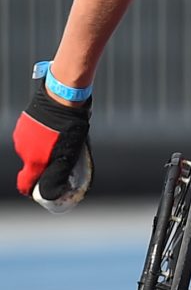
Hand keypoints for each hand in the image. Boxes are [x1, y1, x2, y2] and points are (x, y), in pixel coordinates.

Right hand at [13, 80, 93, 212]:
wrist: (61, 99)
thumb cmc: (69, 129)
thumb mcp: (69, 155)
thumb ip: (59, 173)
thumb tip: (54, 189)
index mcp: (34, 161)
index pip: (25, 184)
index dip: (32, 189)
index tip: (41, 189)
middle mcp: (23, 150)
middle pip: (31, 165)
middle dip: (44, 164)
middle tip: (60, 156)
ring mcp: (21, 136)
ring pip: (31, 150)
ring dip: (41, 149)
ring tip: (57, 140)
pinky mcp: (22, 124)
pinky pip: (29, 137)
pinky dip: (38, 138)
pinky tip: (51, 131)